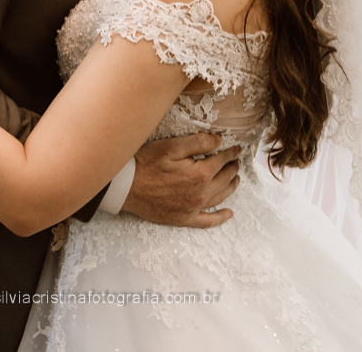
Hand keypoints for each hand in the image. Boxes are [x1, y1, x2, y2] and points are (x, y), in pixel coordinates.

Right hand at [121, 133, 241, 227]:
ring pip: (220, 197)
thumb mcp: (170, 146)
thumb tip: (219, 141)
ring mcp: (194, 208)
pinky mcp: (184, 218)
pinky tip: (228, 214)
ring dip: (230, 187)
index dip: (231, 153)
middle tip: (236, 162)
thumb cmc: (145, 164)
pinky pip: (208, 221)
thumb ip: (198, 142)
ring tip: (235, 179)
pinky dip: (220, 218)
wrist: (125, 187)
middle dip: (232, 168)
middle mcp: (202, 193)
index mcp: (200, 174)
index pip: (222, 161)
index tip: (236, 149)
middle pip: (224, 179)